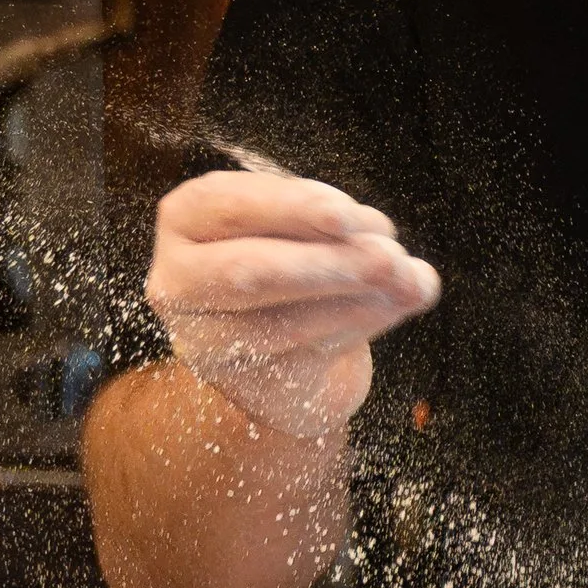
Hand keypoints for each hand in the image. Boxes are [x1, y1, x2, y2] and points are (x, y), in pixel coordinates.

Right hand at [146, 170, 441, 440]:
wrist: (287, 357)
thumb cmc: (295, 270)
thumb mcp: (312, 231)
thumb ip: (349, 233)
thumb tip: (405, 265)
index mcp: (189, 219)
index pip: (227, 204)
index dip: (290, 206)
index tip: (347, 214)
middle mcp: (178, 280)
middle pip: (245, 270)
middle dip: (325, 262)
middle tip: (388, 256)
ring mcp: (205, 339)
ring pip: (279, 321)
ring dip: (356, 299)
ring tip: (408, 280)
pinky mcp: (245, 382)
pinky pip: (305, 355)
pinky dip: (358, 326)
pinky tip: (392, 305)